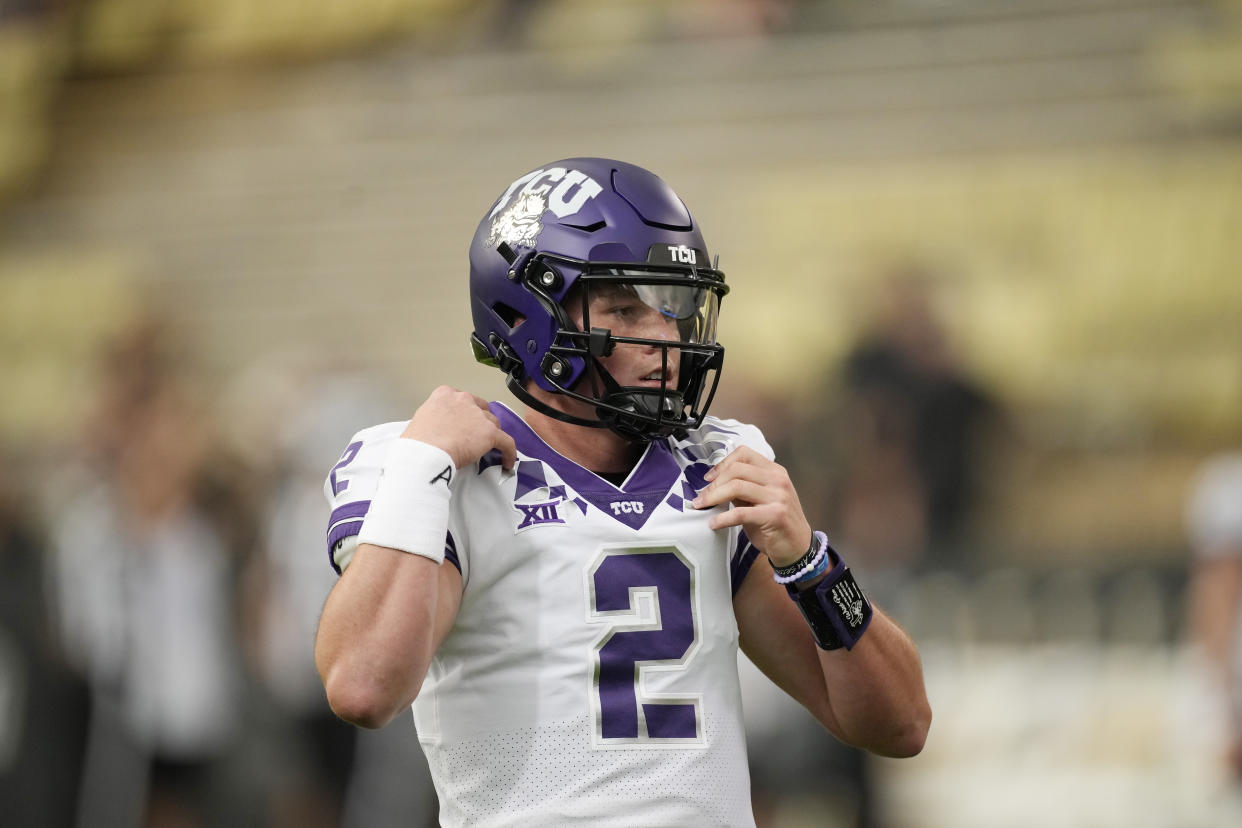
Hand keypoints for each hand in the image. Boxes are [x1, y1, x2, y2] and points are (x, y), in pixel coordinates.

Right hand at [402, 386, 516, 471]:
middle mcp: (464, 400)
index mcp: (445, 394)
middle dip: (481, 421)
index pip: (462, 400)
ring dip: (492, 436)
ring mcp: (478, 416)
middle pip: (481, 409)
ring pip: (493, 424)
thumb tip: (441, 428)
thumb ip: (436, 418)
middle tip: (475, 436)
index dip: (465, 413)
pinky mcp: (490, 433)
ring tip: (489, 450)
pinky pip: (507, 442)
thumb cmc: (417, 442)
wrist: (425, 452)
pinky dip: (509, 452)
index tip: (465, 423)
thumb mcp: (422, 419)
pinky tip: (507, 462)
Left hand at [691, 446, 812, 566]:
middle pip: (737, 470)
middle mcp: (778, 480)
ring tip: (702, 507)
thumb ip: (743, 488)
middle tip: (702, 497)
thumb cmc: (776, 524)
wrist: (798, 548)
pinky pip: (740, 513)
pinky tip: (714, 524)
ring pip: (736, 487)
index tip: (709, 478)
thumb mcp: (761, 500)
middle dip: (714, 483)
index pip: (744, 454)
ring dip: (713, 497)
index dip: (722, 464)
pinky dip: (722, 518)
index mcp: (775, 471)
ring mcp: (778, 497)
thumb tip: (715, 483)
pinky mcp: (774, 516)